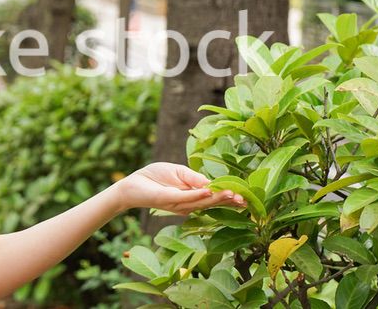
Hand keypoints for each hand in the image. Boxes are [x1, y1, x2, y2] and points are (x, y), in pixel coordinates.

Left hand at [115, 162, 245, 214]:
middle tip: (245, 201)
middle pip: (210, 203)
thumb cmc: (155, 176)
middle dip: (228, 201)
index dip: (228, 198)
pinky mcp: (166, 199)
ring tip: (232, 194)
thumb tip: (211, 183)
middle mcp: (186, 204)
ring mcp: (177, 204)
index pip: (212, 198)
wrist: (132, 183)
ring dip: (217, 198)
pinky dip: (196, 194)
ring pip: (200, 202)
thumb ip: (194, 178)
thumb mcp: (178, 172)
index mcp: (191, 197)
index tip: (245, 198)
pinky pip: (184, 197)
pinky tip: (208, 192)